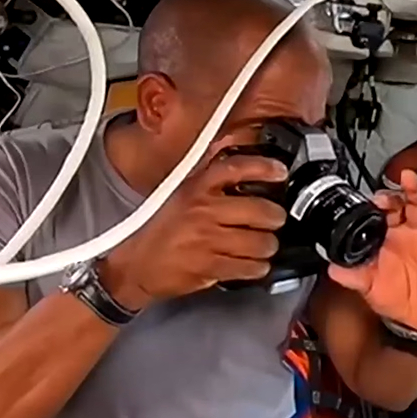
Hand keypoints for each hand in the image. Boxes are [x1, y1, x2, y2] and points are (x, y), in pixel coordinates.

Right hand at [101, 152, 286, 306]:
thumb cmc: (159, 230)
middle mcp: (203, 211)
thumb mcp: (178, 194)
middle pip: (260, 210)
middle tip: (274, 220)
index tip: (279, 171)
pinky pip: (249, 266)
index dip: (262, 168)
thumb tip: (230, 150)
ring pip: (260, 242)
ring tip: (264, 245)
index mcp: (195, 188)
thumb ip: (205, 174)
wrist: (137, 266)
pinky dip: (258, 267)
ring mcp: (208, 240)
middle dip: (275, 218)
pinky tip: (253, 264)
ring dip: (268, 246)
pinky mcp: (210, 267)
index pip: (235, 169)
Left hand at [330, 173, 416, 332]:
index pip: (394, 209)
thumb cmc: (392, 296)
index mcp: (396, 234)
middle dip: (415, 190)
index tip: (381, 200)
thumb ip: (352, 275)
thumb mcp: (368, 286)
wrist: (414, 320)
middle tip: (409, 178)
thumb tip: (331, 268)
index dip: (389, 200)